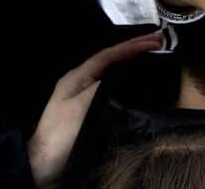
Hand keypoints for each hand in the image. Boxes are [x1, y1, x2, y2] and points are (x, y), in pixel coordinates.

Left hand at [27, 33, 162, 187]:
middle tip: (158, 43)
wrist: (46, 163)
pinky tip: (139, 85)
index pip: (109, 55)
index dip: (131, 46)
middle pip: (111, 61)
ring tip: (153, 58)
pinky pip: (113, 90)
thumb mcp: (83, 104)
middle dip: (134, 50)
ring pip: (113, 74)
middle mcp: (82, 82)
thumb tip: (125, 73)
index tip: (154, 41)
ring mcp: (85, 97)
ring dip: (132, 65)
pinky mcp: (90, 112)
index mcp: (78, 76)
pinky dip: (129, 83)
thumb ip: (102, 85)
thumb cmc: (63, 131)